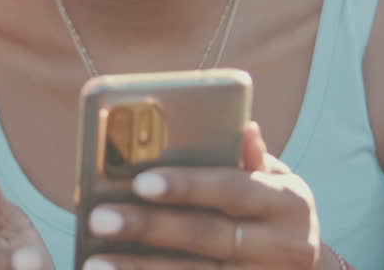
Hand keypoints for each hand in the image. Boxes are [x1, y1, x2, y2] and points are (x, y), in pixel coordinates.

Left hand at [80, 122, 325, 268]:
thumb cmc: (271, 211)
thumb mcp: (273, 182)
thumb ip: (250, 159)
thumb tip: (244, 127)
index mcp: (288, 203)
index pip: (233, 189)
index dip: (188, 186)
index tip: (140, 182)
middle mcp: (286, 247)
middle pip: (207, 237)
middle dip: (149, 227)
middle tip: (98, 219)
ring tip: (95, 262)